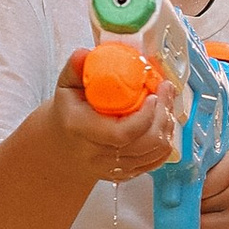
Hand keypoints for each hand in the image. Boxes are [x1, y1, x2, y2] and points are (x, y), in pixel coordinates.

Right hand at [54, 57, 179, 180]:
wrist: (61, 147)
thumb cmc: (67, 112)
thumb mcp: (66, 87)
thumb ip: (75, 69)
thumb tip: (86, 54)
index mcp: (81, 130)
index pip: (121, 134)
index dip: (145, 116)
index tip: (154, 94)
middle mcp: (97, 154)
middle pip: (144, 143)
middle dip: (162, 115)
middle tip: (167, 90)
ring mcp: (112, 168)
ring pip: (154, 152)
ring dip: (167, 126)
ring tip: (166, 103)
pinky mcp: (125, 174)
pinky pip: (155, 161)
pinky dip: (165, 140)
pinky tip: (162, 121)